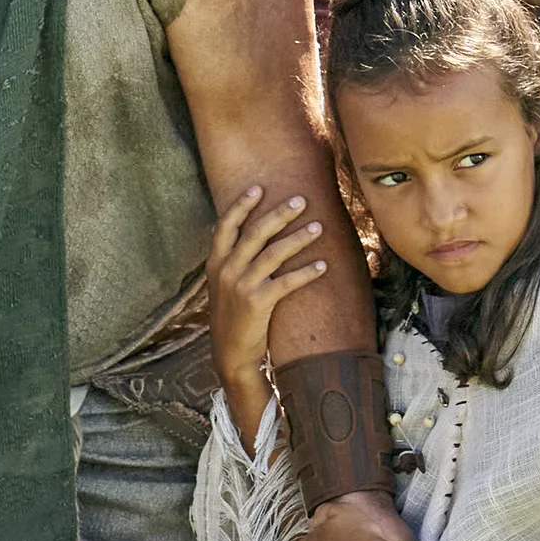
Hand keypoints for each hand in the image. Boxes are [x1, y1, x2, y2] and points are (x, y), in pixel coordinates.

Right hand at [205, 183, 329, 438]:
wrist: (230, 353)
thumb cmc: (231, 315)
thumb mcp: (223, 284)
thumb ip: (232, 260)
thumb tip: (249, 233)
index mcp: (216, 263)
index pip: (226, 226)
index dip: (241, 205)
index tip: (258, 188)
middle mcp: (227, 270)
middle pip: (255, 233)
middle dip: (279, 214)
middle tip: (301, 200)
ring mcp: (241, 285)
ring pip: (274, 253)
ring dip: (299, 238)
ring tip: (319, 227)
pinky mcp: (258, 303)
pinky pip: (287, 282)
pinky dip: (306, 272)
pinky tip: (323, 265)